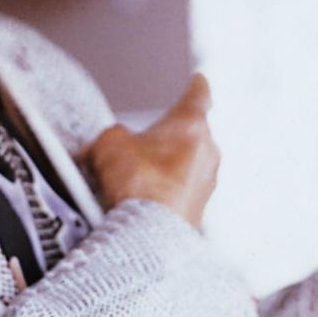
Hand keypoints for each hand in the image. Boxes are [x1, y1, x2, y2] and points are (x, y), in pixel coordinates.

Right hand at [85, 74, 219, 228]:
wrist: (149, 235)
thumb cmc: (137, 184)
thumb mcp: (110, 143)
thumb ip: (114, 135)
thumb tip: (113, 142)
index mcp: (191, 124)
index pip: (198, 96)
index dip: (196, 87)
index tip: (199, 80)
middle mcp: (207, 151)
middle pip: (190, 133)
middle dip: (168, 137)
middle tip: (143, 143)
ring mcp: (207, 182)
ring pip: (187, 164)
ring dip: (167, 167)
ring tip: (135, 179)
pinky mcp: (200, 209)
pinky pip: (182, 191)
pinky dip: (166, 192)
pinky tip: (142, 202)